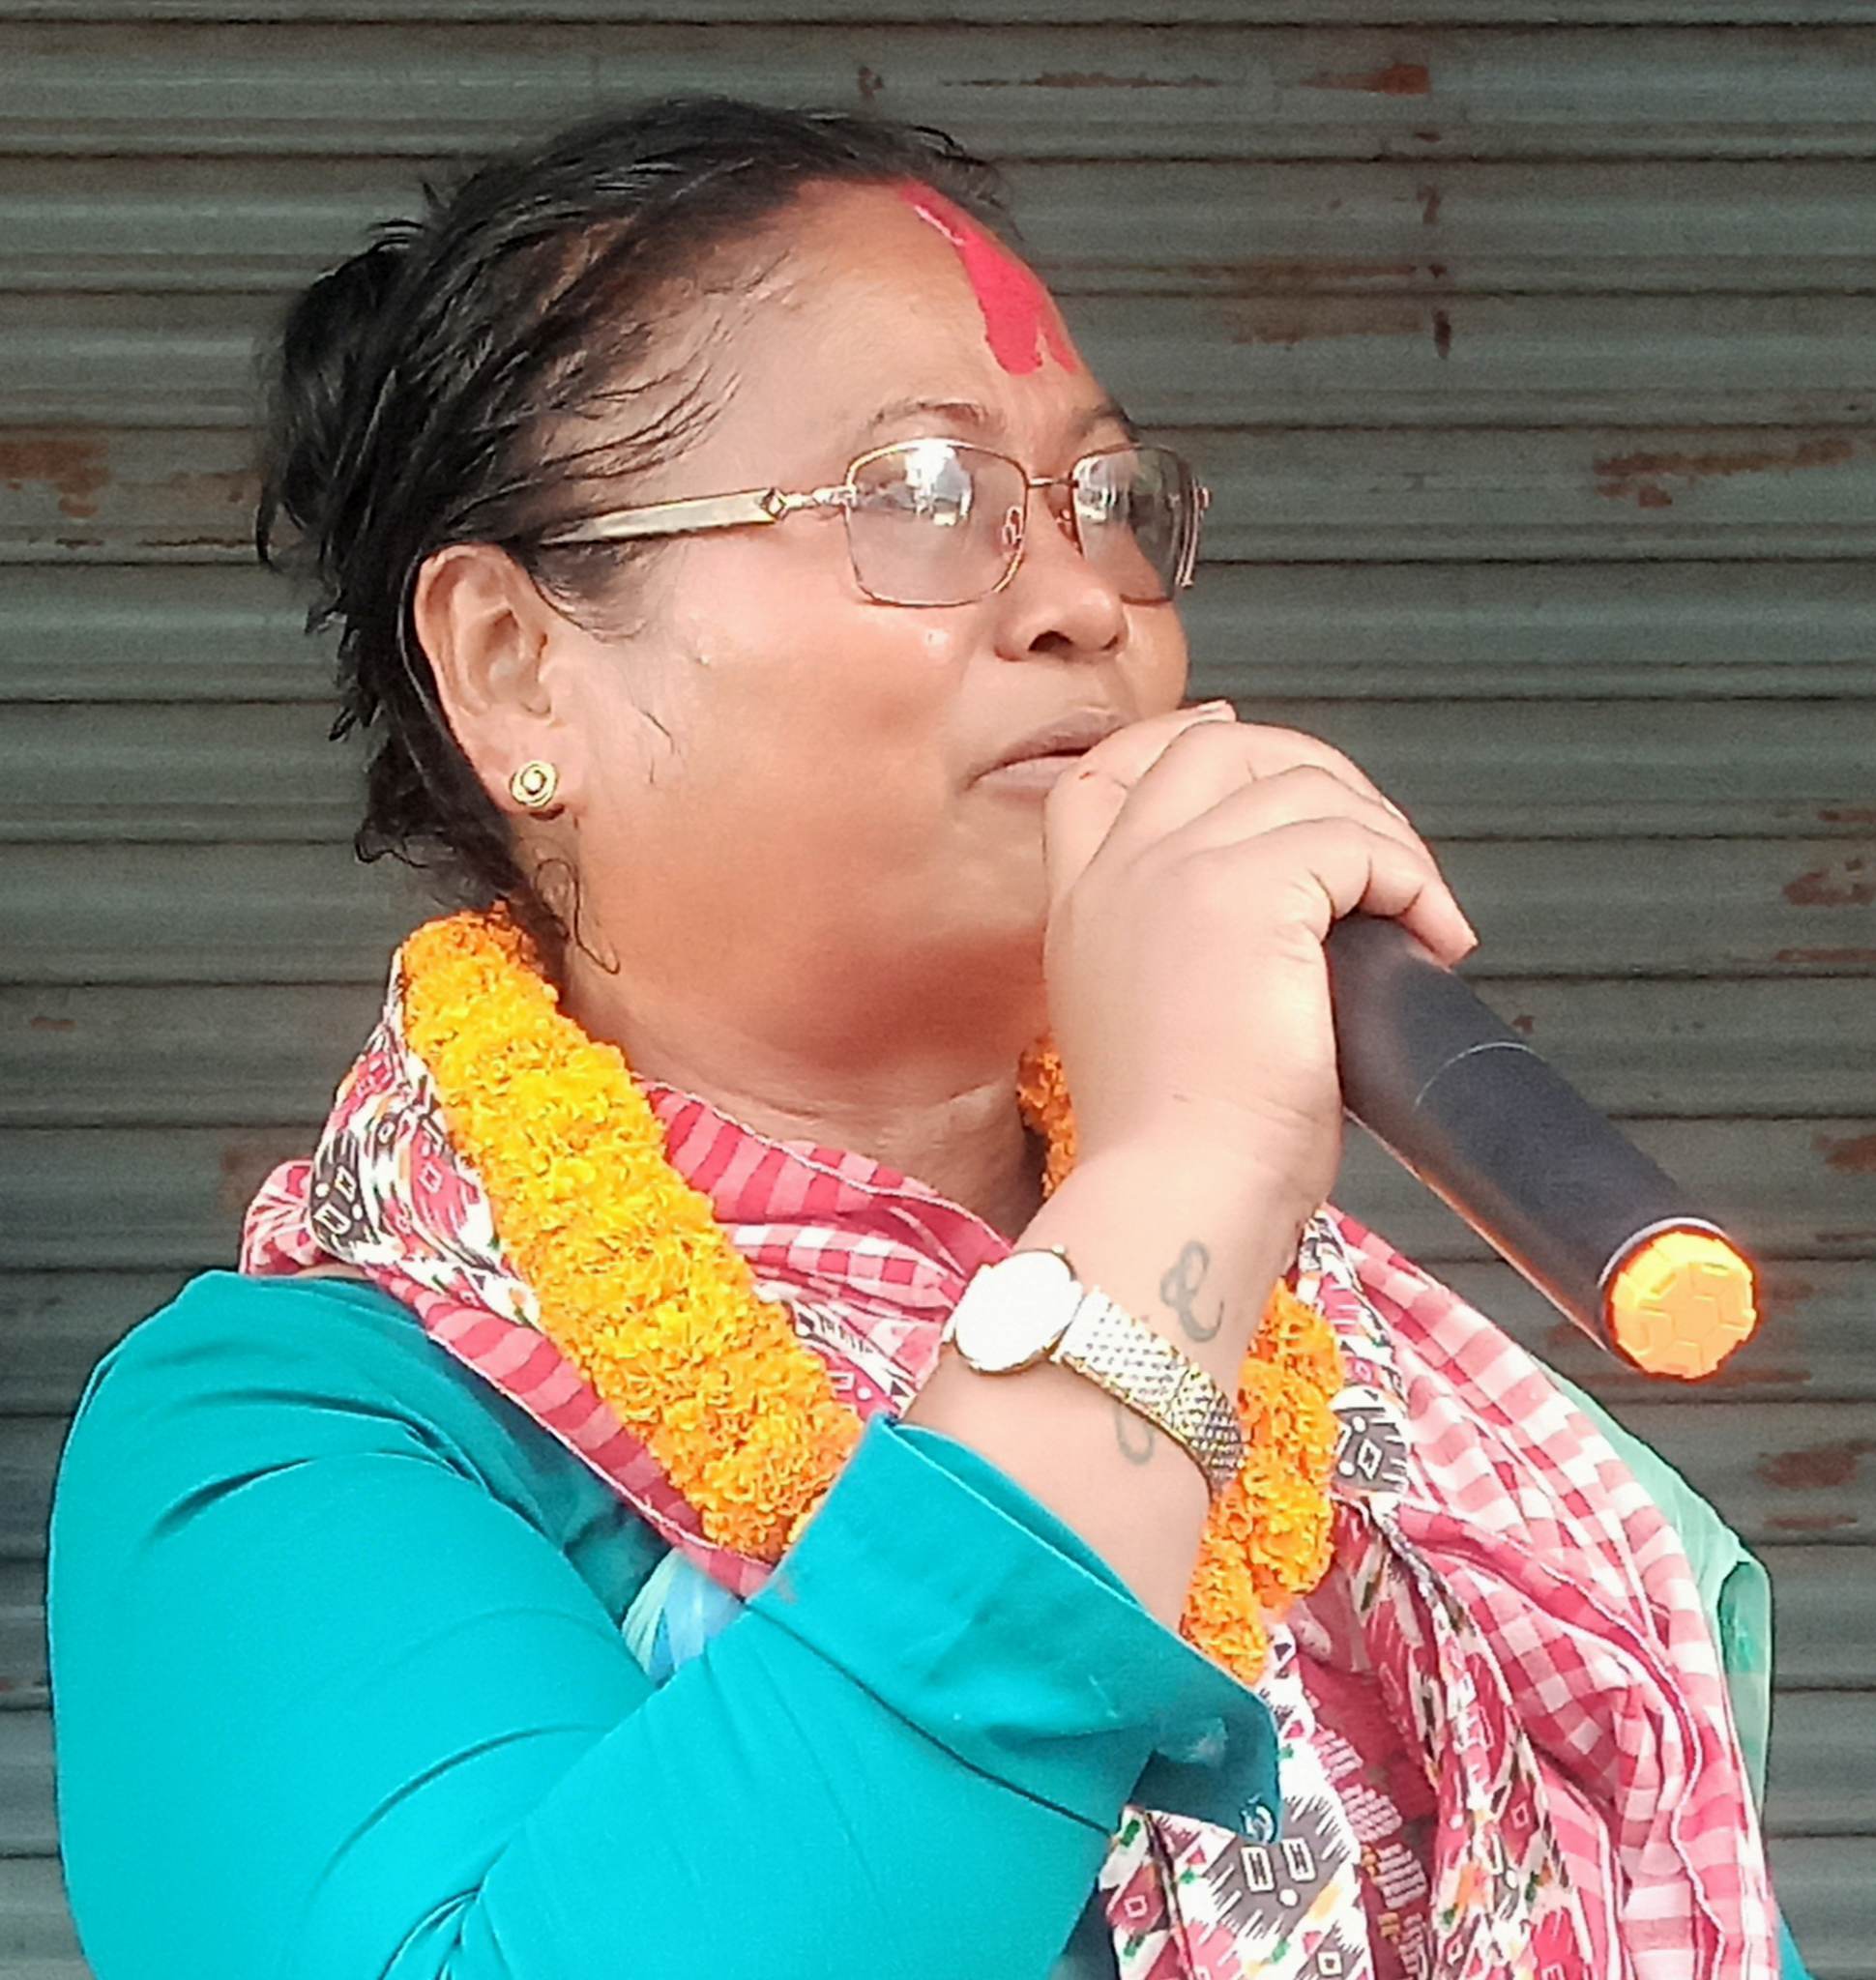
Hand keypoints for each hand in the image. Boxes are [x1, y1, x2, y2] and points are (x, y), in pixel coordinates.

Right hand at [1041, 704, 1476, 1225]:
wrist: (1177, 1193)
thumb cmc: (1179, 1154)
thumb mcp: (1145, 1036)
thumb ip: (1176, 960)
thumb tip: (1279, 922)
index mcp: (1083, 910)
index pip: (1105, 775)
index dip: (1175, 741)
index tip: (1232, 736)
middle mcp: (1118, 874)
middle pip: (1211, 745)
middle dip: (1308, 769)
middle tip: (1372, 843)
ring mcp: (1175, 870)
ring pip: (1301, 784)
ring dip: (1382, 837)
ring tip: (1417, 913)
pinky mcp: (1247, 890)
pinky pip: (1355, 839)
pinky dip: (1411, 877)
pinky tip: (1432, 935)